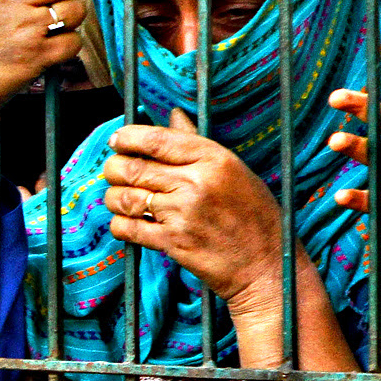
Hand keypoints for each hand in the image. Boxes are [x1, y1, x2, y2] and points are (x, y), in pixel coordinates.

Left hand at [101, 109, 286, 311]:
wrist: (267, 267)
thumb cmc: (253, 216)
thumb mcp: (233, 171)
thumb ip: (197, 142)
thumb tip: (173, 114)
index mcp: (213, 159)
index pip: (154, 139)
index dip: (126, 138)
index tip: (116, 140)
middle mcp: (196, 183)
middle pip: (130, 167)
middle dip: (114, 169)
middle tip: (116, 174)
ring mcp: (182, 213)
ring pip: (122, 197)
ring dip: (114, 199)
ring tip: (123, 200)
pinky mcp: (172, 241)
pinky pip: (126, 227)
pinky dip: (120, 224)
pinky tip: (130, 224)